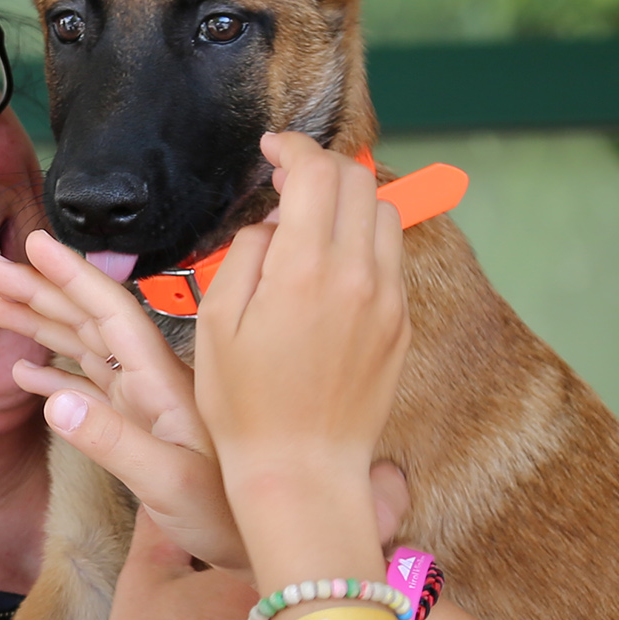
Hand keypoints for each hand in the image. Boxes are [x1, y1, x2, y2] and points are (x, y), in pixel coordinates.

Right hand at [0, 235, 244, 568]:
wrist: (268, 536)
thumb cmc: (228, 513)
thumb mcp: (168, 482)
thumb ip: (111, 441)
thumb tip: (53, 401)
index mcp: (160, 381)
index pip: (110, 313)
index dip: (72, 275)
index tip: (35, 242)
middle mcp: (151, 382)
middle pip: (89, 321)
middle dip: (40, 291)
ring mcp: (144, 404)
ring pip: (86, 348)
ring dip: (42, 323)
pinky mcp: (140, 429)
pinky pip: (91, 389)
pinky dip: (56, 375)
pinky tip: (25, 370)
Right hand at [194, 134, 407, 573]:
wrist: (301, 471)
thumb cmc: (246, 407)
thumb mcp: (217, 323)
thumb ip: (245, 254)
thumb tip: (271, 224)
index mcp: (304, 270)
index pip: (315, 172)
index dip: (291, 148)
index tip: (272, 151)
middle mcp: (357, 276)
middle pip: (358, 181)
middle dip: (321, 168)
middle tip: (288, 182)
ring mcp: (387, 300)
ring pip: (383, 214)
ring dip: (349, 203)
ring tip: (312, 224)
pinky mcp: (400, 325)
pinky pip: (391, 260)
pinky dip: (364, 244)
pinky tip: (332, 269)